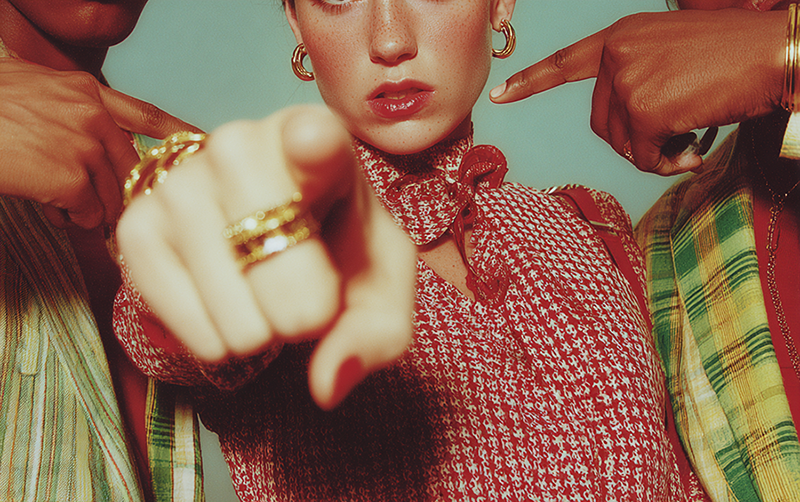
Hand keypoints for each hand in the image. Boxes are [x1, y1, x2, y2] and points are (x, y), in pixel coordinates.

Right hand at [0, 58, 199, 227]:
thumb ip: (69, 110)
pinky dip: (74, 220)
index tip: (202, 144)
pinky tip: (54, 210)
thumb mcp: (31, 90)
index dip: (178, 133)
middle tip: (104, 209)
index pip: (146, 114)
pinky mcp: (68, 176)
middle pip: (130, 168)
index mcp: (86, 91)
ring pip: (112, 195)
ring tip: (63, 205)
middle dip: (121, 194)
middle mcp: (93, 114)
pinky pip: (89, 213)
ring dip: (92, 209)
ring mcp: (83, 145)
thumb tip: (91, 144)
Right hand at [116, 106, 416, 409]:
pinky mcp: (137, 224)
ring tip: (265, 300)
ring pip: (226, 292)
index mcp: (319, 143)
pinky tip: (230, 315)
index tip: (312, 143)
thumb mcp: (380, 293)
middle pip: (270, 243)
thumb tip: (327, 385)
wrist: (278, 245)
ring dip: (259, 330)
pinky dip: (213, 340)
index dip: (311, 146)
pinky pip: (177, 312)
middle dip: (301, 304)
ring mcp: (181, 181)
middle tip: (309, 303)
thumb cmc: (339, 255)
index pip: (311, 137)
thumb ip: (373, 338)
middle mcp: (241, 144)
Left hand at [490, 9, 785, 174]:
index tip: (500, 95)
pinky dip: (669, 162)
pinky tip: (695, 148)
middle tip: (675, 140)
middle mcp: (617, 57)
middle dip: (635, 140)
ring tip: (690, 139)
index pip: (565, 63)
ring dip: (655, 153)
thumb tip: (628, 135)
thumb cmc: (732, 54)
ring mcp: (628, 82)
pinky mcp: (645, 110)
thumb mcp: (671, 54)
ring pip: (622, 144)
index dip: (531, 82)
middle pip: (602, 123)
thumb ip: (638, 80)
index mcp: (621, 38)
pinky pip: (645, 157)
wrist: (773, 51)